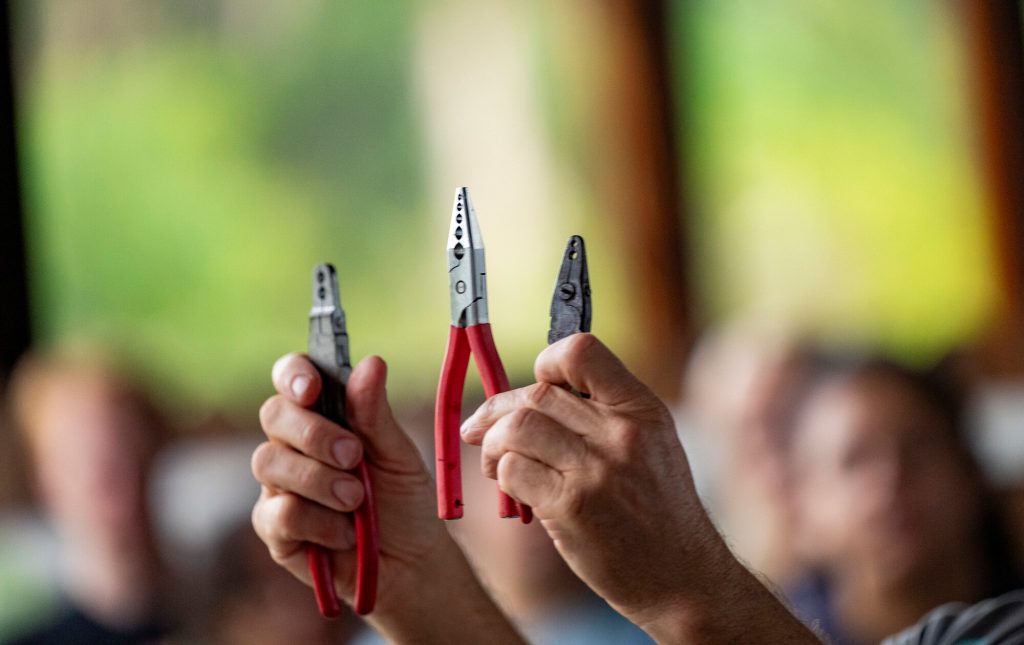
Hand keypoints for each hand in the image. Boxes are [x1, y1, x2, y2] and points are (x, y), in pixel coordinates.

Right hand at [251, 353, 522, 642]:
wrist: (411, 563)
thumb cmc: (404, 501)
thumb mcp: (399, 455)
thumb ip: (377, 414)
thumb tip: (371, 363)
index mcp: (325, 413)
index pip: (292, 376)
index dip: (294, 374)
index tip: (313, 388)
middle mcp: (294, 444)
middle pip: (274, 415)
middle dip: (314, 433)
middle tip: (354, 455)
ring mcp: (279, 485)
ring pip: (270, 462)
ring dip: (318, 480)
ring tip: (357, 500)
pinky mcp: (275, 529)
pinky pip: (278, 513)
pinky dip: (317, 522)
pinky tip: (345, 533)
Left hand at [461, 334, 816, 642]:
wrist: (681, 577)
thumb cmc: (656, 509)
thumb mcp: (650, 443)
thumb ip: (603, 410)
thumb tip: (532, 390)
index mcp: (642, 409)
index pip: (582, 351)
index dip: (547, 362)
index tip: (534, 382)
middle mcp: (622, 433)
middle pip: (536, 394)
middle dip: (498, 410)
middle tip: (483, 429)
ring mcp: (597, 470)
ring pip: (516, 428)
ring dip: (492, 443)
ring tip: (495, 461)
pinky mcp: (572, 507)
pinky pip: (513, 470)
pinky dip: (502, 475)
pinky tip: (511, 487)